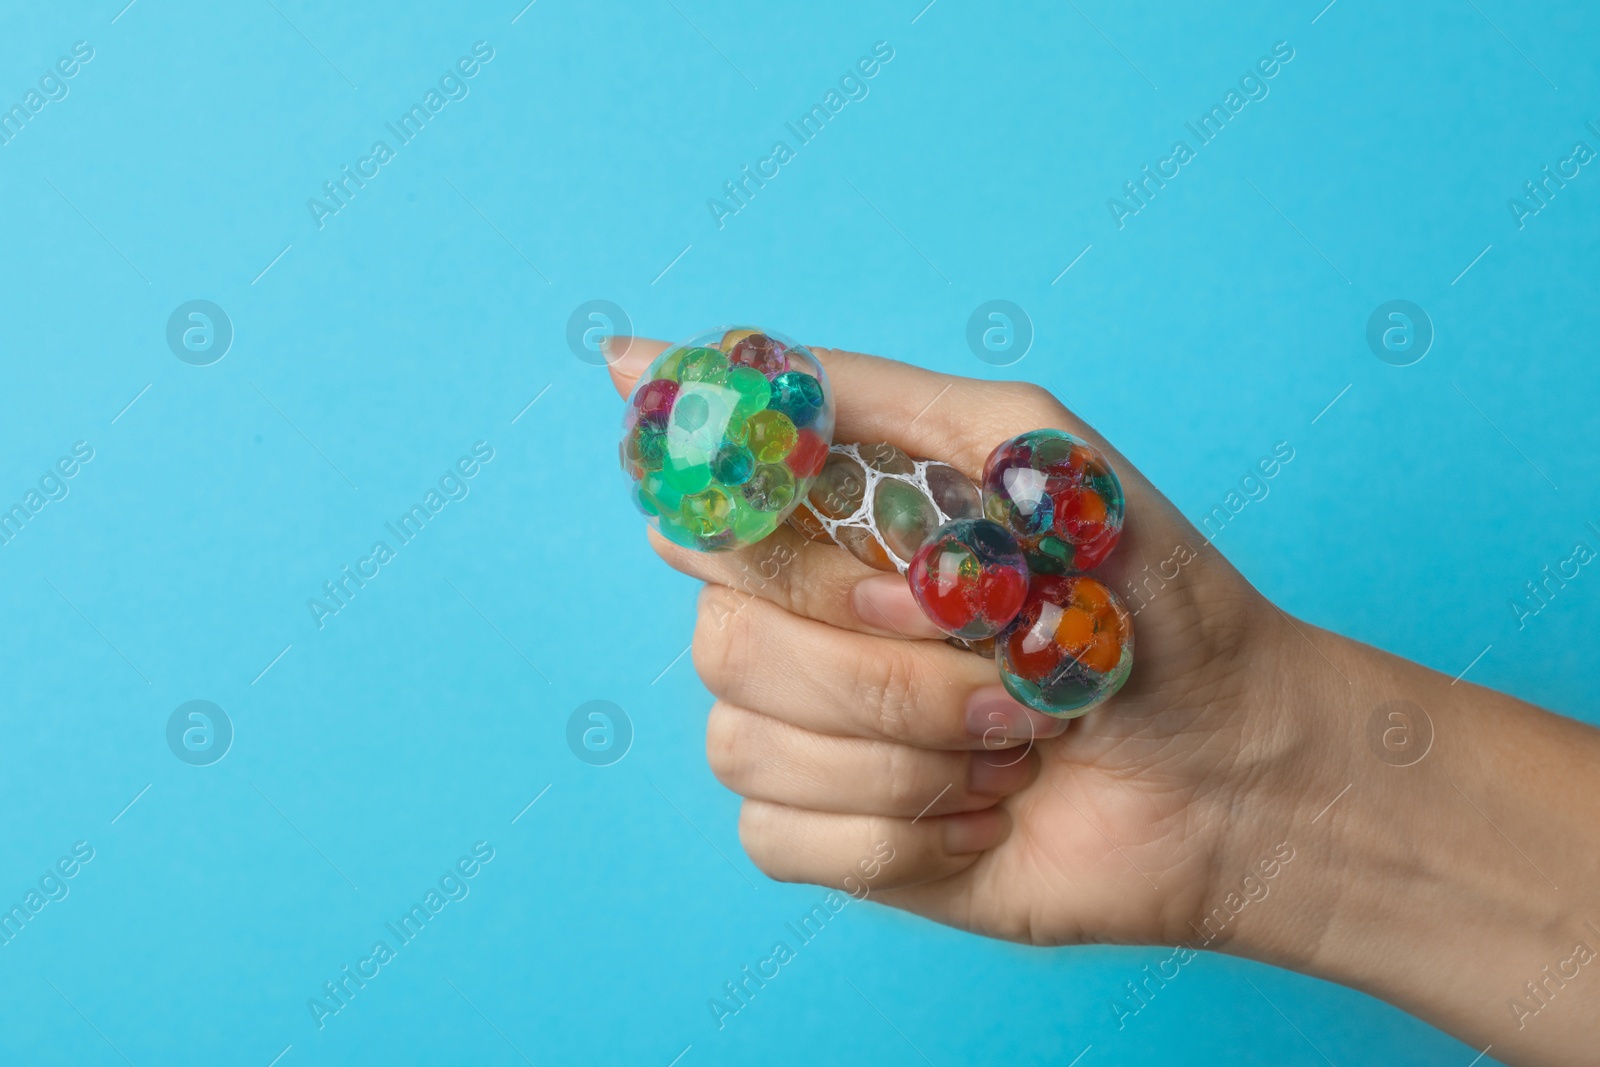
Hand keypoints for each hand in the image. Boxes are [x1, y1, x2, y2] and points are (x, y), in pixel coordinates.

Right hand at [606, 335, 1305, 948]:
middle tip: (1002, 666)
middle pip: (723, 641)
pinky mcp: (830, 838)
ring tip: (1011, 744)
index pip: (704, 515)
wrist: (1238, 769)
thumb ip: (859, 398)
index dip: (790, 555)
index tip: (913, 586)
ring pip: (745, 746)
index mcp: (832, 531)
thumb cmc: (1154, 603)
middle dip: (886, 671)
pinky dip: (900, 832)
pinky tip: (982, 812)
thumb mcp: (1029, 447)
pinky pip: (779, 838)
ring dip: (909, 754)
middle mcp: (801, 626)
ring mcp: (808, 736)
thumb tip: (639, 357)